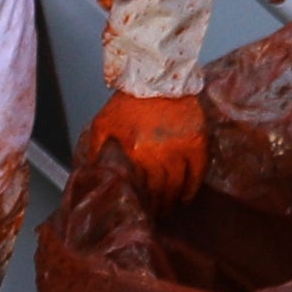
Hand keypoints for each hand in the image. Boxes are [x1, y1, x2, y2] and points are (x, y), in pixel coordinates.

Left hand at [84, 90, 206, 205]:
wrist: (156, 77)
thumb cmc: (127, 101)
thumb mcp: (102, 125)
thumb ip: (98, 152)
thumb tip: (94, 177)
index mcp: (133, 153)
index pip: (138, 189)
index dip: (138, 203)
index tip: (137, 210)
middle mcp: (158, 154)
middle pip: (159, 191)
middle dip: (155, 206)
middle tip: (152, 214)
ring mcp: (180, 148)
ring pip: (177, 185)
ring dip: (172, 201)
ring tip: (167, 208)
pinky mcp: (197, 141)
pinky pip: (198, 172)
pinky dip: (192, 188)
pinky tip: (186, 198)